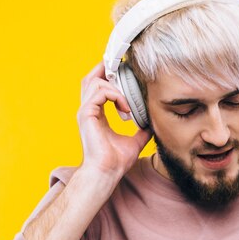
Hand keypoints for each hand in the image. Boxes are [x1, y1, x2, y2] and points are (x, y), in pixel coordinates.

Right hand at [77, 62, 151, 176]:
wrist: (107, 173)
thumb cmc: (116, 161)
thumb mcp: (134, 142)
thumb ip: (141, 131)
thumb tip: (153, 125)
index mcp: (96, 115)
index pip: (97, 88)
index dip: (108, 77)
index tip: (125, 75)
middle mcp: (88, 111)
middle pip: (90, 79)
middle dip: (104, 69)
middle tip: (122, 66)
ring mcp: (85, 112)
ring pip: (95, 82)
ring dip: (115, 87)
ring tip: (128, 104)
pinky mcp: (86, 114)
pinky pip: (100, 92)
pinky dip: (115, 96)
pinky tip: (125, 109)